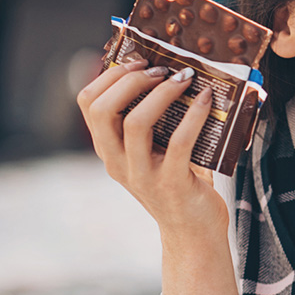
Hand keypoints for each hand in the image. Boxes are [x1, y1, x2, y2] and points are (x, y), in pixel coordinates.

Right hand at [77, 60, 225, 241]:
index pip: (87, 104)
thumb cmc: (179, 183)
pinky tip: (207, 99)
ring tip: (183, 78)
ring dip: (161, 93)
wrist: (193, 233)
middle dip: (130, 80)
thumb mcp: (155, 151)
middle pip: (103, 110)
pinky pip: (179, 141)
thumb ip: (156, 122)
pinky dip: (194, 115)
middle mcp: (117, 163)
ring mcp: (142, 175)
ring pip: (136, 123)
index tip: (137, 61)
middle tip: (160, 69)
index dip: (109, 76)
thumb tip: (175, 71)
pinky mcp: (172, 183)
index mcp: (109, 150)